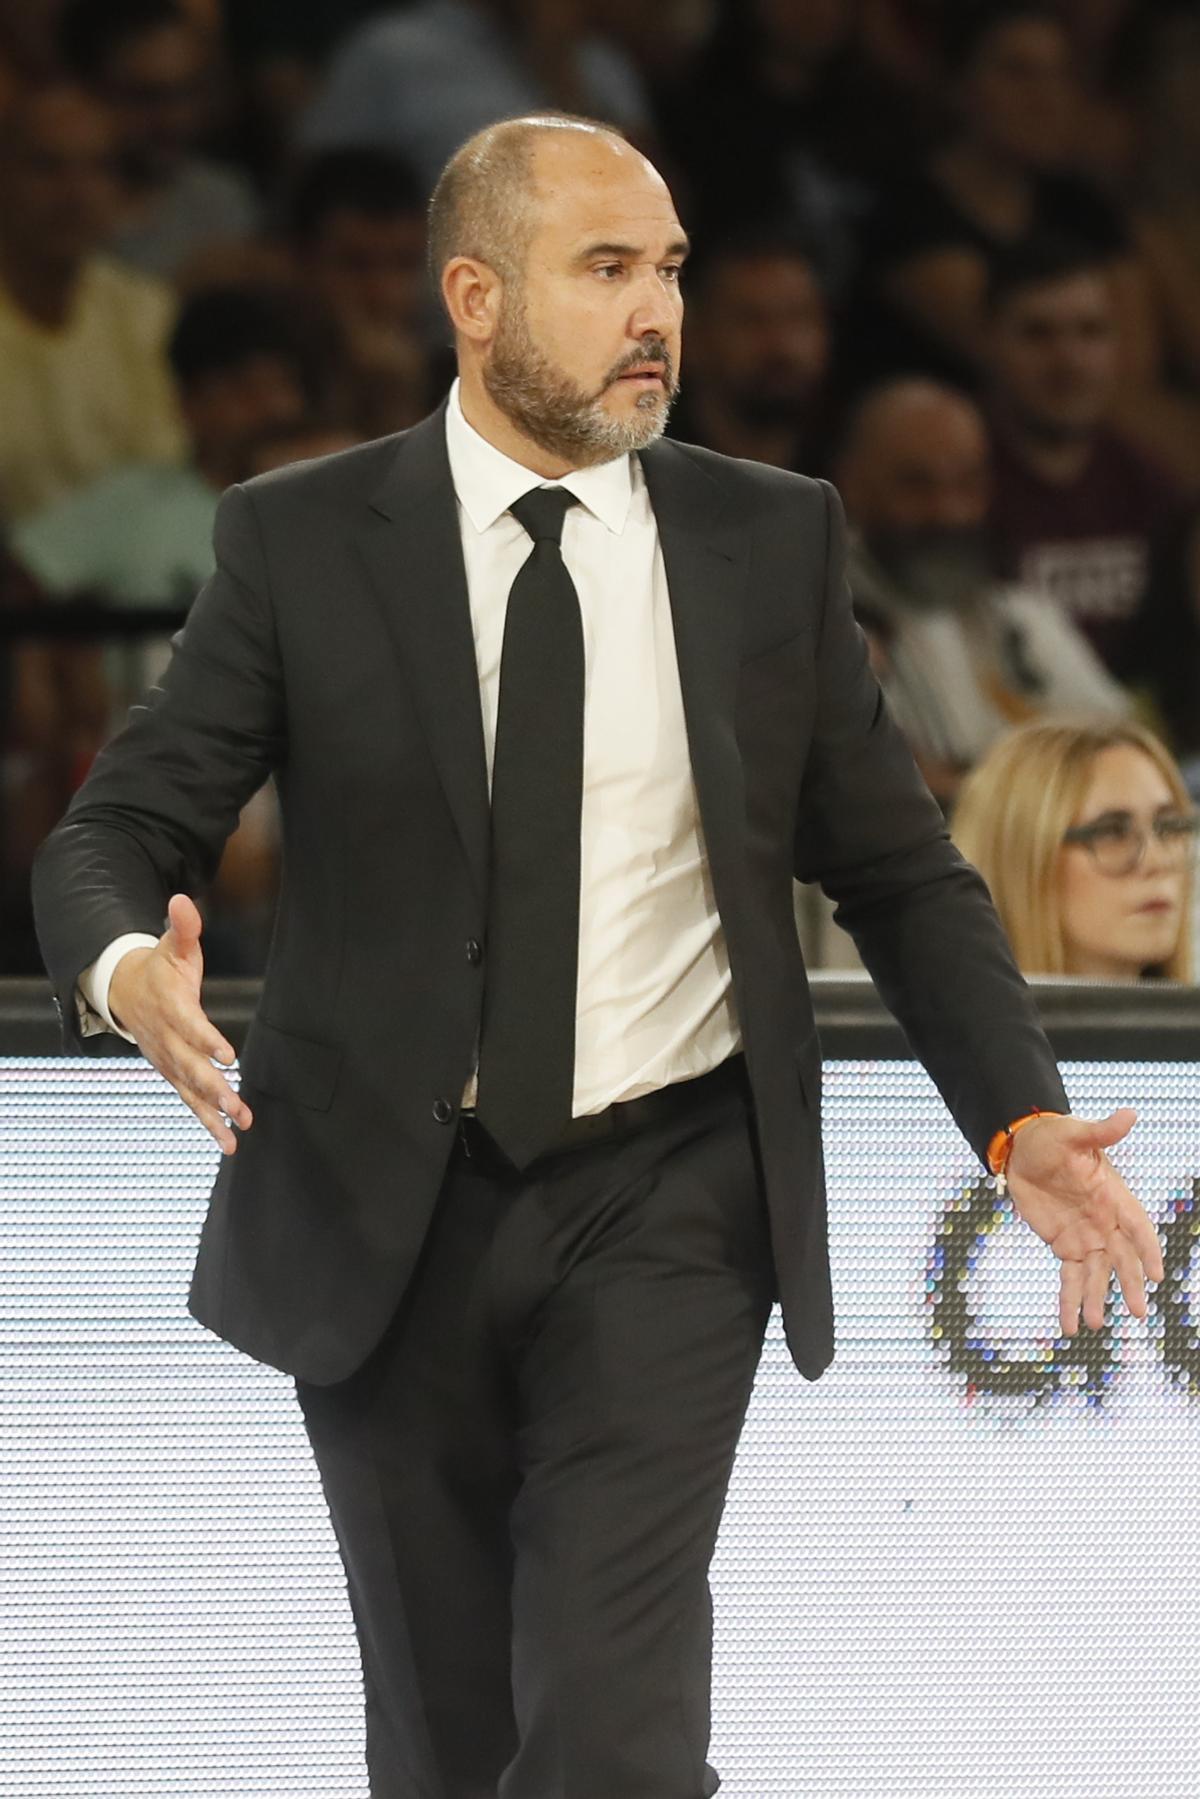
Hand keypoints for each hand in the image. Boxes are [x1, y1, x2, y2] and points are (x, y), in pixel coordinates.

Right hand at [107, 893, 252, 1155]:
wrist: (123, 991)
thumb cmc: (158, 967)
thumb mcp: (171, 944)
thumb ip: (183, 927)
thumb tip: (182, 901)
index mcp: (170, 1005)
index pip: (189, 1024)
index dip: (206, 1039)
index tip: (227, 1055)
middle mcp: (167, 1039)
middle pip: (190, 1066)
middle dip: (214, 1088)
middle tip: (237, 1105)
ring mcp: (167, 1059)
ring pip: (190, 1090)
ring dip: (212, 1114)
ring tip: (235, 1135)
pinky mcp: (171, 1072)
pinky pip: (189, 1100)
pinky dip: (207, 1121)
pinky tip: (228, 1141)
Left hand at [1004, 1110, 1163, 1336]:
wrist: (1024, 1148)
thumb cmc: (1055, 1138)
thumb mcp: (1075, 1134)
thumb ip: (1102, 1131)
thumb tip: (1130, 1113)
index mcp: (1114, 1196)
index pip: (1138, 1227)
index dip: (1148, 1250)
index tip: (1156, 1276)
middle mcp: (1105, 1222)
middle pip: (1122, 1258)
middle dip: (1129, 1284)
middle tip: (1137, 1312)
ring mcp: (1086, 1237)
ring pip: (1096, 1274)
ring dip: (1096, 1298)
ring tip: (1096, 1324)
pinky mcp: (1063, 1245)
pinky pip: (1069, 1277)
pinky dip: (1069, 1300)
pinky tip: (1070, 1325)